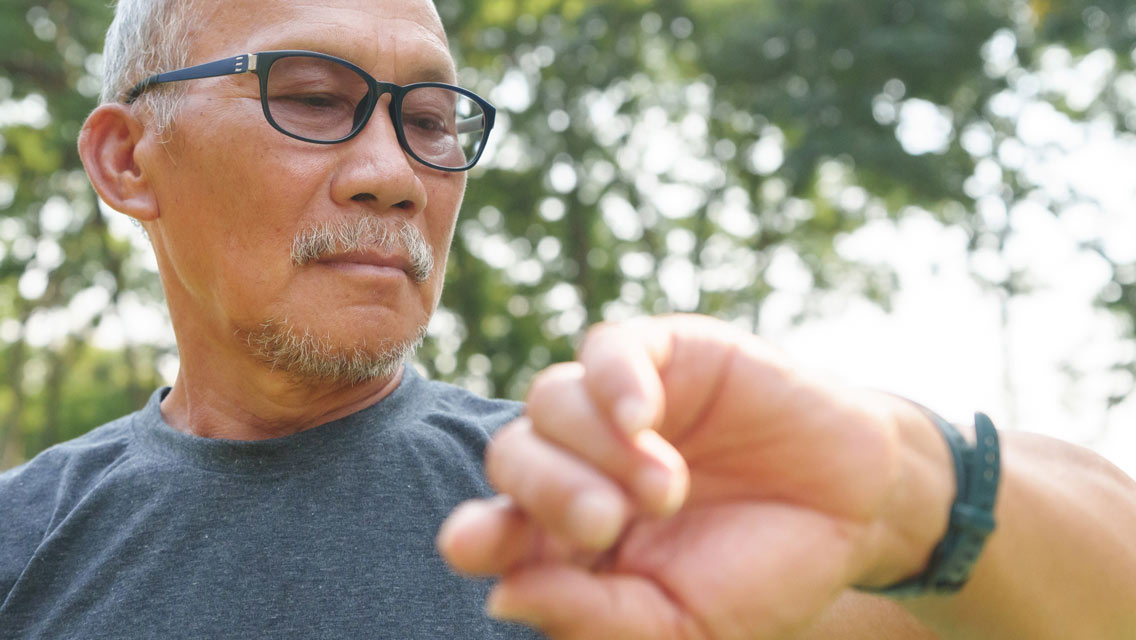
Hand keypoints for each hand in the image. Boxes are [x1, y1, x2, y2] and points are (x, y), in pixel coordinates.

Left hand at [437, 314, 950, 638]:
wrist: (858, 512)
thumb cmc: (762, 572)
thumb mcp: (683, 624)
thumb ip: (592, 617)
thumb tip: (502, 599)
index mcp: (570, 537)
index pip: (492, 527)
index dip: (476, 534)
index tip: (479, 544)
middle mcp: (581, 462)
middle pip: (511, 454)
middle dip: (544, 491)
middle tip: (605, 523)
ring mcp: (618, 404)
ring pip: (551, 399)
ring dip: (597, 448)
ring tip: (666, 487)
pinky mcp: (665, 351)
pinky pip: (608, 347)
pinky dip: (614, 379)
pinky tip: (645, 415)